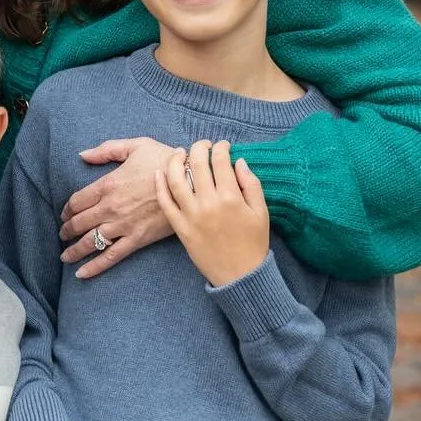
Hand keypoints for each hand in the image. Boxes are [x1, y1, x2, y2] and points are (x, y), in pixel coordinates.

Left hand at [59, 137, 176, 277]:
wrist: (191, 182)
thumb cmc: (164, 160)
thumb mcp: (135, 146)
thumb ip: (106, 150)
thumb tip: (82, 155)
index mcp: (108, 184)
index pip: (77, 201)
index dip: (67, 210)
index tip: (65, 214)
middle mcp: (110, 207)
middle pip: (79, 223)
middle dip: (66, 231)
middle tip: (62, 235)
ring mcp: (123, 225)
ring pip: (90, 242)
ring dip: (74, 251)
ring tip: (65, 256)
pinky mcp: (137, 239)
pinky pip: (111, 256)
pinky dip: (94, 267)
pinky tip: (81, 274)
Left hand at [155, 139, 270, 287]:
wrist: (240, 275)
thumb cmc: (253, 243)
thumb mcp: (261, 211)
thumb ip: (251, 184)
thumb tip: (239, 161)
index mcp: (231, 197)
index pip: (221, 161)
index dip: (221, 147)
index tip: (223, 145)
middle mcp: (208, 203)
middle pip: (197, 164)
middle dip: (199, 148)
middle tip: (203, 145)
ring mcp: (191, 215)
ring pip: (176, 179)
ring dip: (176, 160)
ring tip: (179, 152)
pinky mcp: (180, 227)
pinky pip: (166, 202)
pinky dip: (160, 185)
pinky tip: (159, 172)